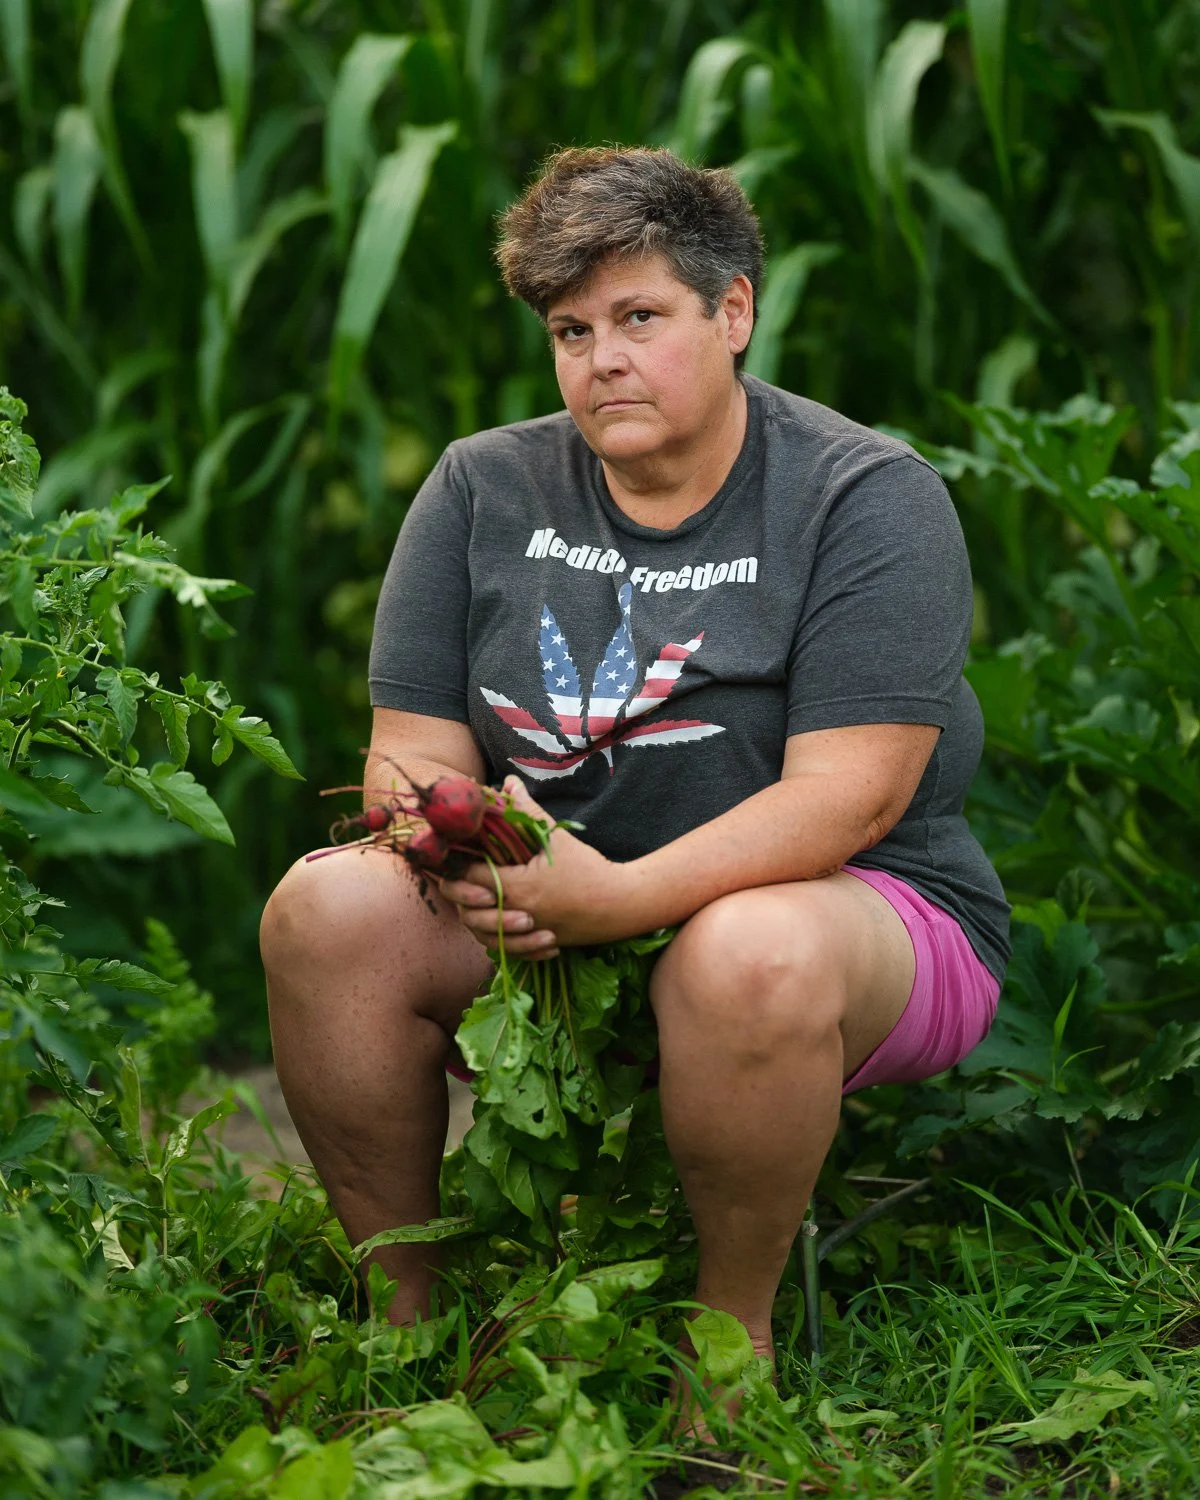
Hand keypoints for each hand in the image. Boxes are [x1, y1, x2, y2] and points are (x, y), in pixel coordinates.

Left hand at [437, 777, 636, 955]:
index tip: (459, 854)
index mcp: (517, 887)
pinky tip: (497, 925)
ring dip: (476, 918)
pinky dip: (496, 939)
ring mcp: (526, 934)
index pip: (469, 878)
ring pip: (482, 935)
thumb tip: (508, 783)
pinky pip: (504, 949)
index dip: (458, 865)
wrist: (622, 904)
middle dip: (460, 894)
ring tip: (476, 900)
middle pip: (467, 911)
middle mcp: (516, 915)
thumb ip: (527, 812)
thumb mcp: (557, 838)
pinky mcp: (536, 945)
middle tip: (462, 877)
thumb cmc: (590, 870)